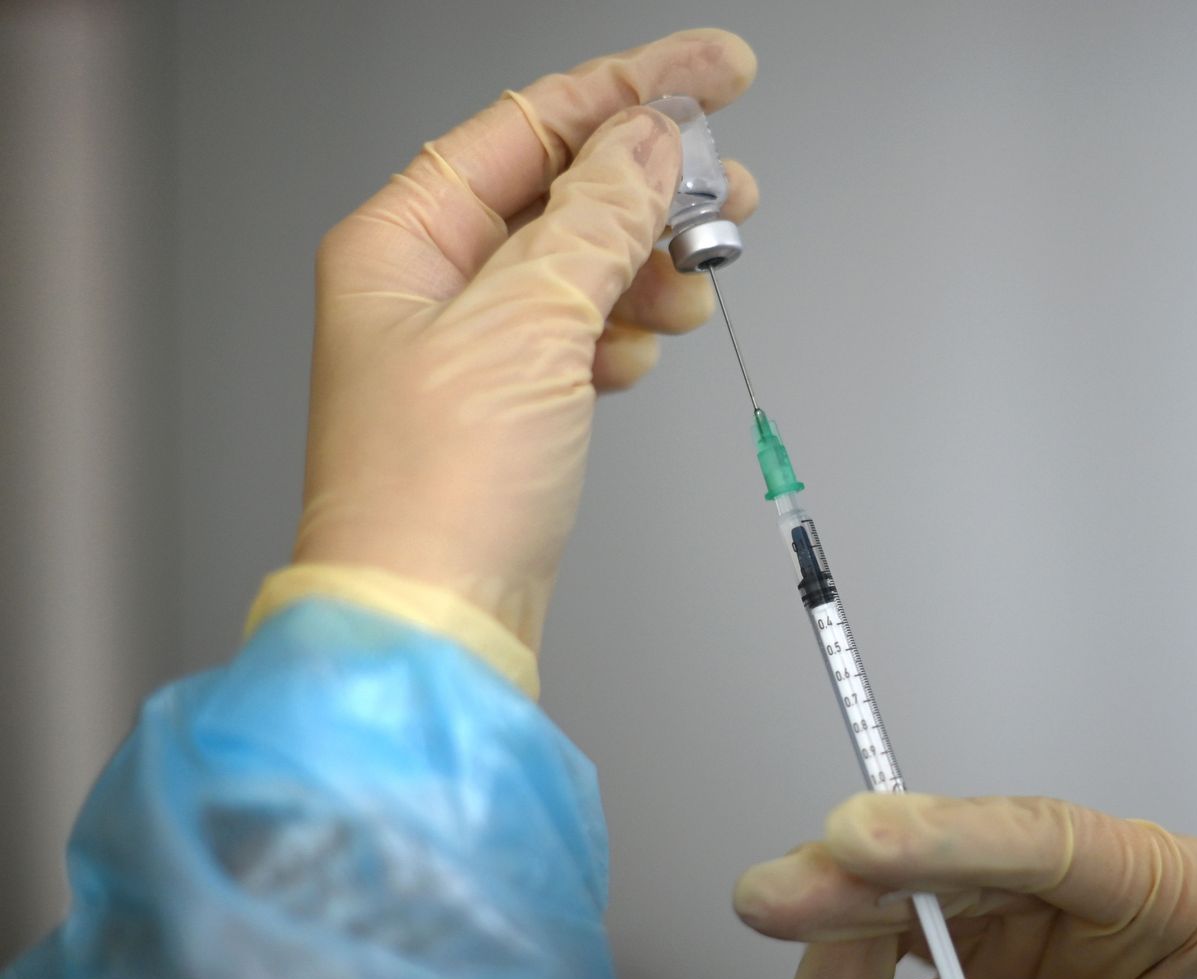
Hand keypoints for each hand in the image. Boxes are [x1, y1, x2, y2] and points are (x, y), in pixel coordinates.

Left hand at [295, 30, 758, 651]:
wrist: (436, 628)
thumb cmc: (436, 493)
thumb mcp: (526, 328)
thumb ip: (597, 220)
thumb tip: (649, 142)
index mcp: (403, 239)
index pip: (533, 125)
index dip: (633, 89)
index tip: (718, 71)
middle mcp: (432, 282)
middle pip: (567, 189)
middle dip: (655, 188)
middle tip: (731, 192)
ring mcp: (474, 343)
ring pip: (587, 263)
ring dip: (650, 266)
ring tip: (692, 288)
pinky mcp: (513, 400)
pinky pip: (587, 330)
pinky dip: (627, 331)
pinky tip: (640, 354)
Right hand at [734, 793, 1196, 978]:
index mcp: (1173, 887)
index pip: (1050, 838)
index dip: (947, 834)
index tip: (859, 835)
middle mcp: (1094, 887)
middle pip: (959, 863)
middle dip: (856, 885)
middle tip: (774, 903)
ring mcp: (1039, 922)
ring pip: (913, 906)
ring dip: (840, 958)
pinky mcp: (996, 959)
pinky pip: (908, 958)